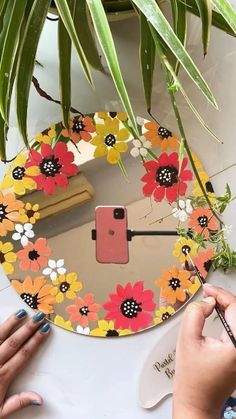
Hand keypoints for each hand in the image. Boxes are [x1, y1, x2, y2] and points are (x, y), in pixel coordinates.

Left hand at [0, 309, 50, 417]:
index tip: (45, 329)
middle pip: (14, 342)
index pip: (24, 354)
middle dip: (28, 328)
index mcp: (2, 376)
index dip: (36, 341)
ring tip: (21, 312)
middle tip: (39, 316)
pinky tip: (1, 322)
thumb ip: (19, 402)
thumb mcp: (0, 412)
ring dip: (11, 323)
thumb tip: (40, 399)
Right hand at [173, 284, 235, 418]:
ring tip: (211, 301)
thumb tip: (208, 301)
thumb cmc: (191, 376)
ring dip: (228, 308)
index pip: (235, 308)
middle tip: (207, 293)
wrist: (197, 401)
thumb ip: (196, 314)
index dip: (220, 294)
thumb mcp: (187, 339)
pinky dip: (230, 317)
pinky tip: (218, 313)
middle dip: (225, 299)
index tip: (207, 288)